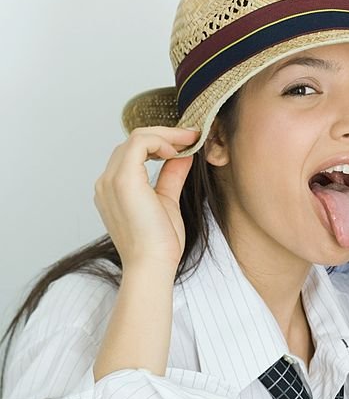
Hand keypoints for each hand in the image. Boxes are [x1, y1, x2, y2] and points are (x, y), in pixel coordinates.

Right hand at [93, 127, 197, 272]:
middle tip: (192, 136)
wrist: (152, 264)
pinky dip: (161, 140)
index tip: (187, 142)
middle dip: (165, 135)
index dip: (160, 142)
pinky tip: (176, 151)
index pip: (132, 152)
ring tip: (189, 140)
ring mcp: (111, 180)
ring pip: (136, 137)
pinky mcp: (123, 180)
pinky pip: (139, 143)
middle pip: (133, 141)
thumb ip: (172, 176)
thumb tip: (184, 155)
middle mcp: (106, 182)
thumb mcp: (167, 200)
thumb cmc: (159, 241)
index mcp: (113, 188)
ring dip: (165, 134)